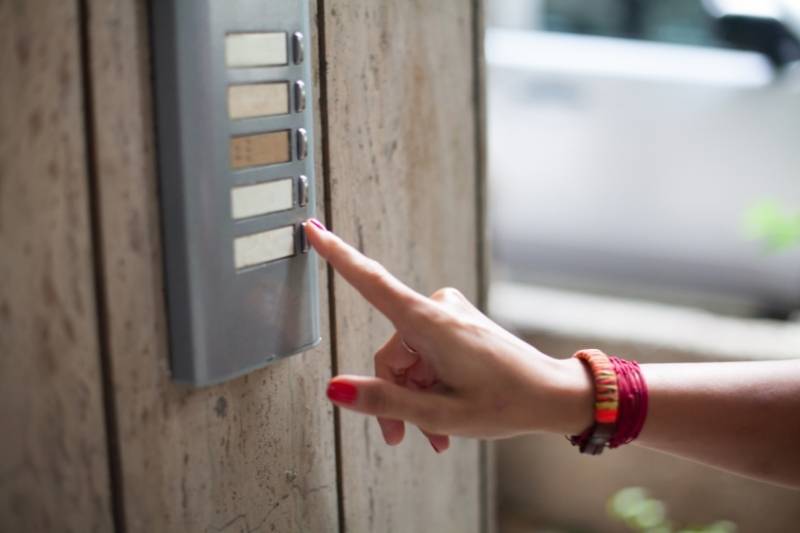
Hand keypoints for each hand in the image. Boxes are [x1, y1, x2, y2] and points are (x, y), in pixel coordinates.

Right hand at [303, 219, 591, 451]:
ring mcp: (449, 314)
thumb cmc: (506, 404)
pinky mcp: (457, 323)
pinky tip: (441, 420)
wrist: (554, 395)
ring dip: (414, 397)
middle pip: (390, 352)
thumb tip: (335, 389)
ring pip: (408, 359)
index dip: (338, 256)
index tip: (313, 228)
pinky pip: (426, 354)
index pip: (371, 282)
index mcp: (431, 323)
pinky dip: (428, 386)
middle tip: (401, 437)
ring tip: (433, 434)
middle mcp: (438, 309)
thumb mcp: (440, 413)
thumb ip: (384, 401)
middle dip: (393, 395)